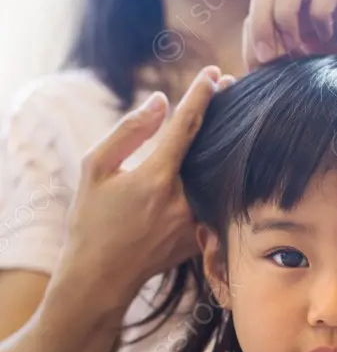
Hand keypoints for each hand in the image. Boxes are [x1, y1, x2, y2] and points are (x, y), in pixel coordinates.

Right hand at [62, 66, 233, 310]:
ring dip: (221, 145)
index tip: (214, 74)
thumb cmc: (92, 220)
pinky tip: (221, 160)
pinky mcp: (200, 237)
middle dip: (220, 113)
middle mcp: (182, 200)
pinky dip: (217, 179)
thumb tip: (161, 101)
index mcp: (156, 178)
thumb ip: (129, 131)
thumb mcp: (96, 169)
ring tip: (229, 117)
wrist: (101, 277)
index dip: (202, 95)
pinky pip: (213, 200)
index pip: (187, 126)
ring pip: (214, 174)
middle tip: (229, 84)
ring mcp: (195, 221)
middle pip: (209, 147)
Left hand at [242, 0, 336, 69]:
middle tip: (271, 55)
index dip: (251, 39)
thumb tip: (243, 79)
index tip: (261, 69)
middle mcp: (303, 3)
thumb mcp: (303, 78)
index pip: (252, 14)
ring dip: (286, 13)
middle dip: (261, 22)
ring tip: (299, 45)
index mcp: (285, 21)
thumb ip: (277, 74)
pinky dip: (321, 13)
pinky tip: (328, 37)